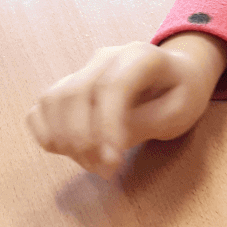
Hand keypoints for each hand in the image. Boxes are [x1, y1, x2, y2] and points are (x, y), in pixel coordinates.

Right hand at [26, 34, 226, 177]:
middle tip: (106, 170)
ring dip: (65, 140)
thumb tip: (106, 144)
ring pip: (54, 99)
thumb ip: (145, 124)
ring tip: (94, 164)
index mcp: (140, 56)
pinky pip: (43, 106)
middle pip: (76, 92)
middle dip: (84, 139)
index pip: (113, 86)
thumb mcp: (179, 112)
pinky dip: (47, 132)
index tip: (113, 161)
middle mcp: (106, 56)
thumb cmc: (182, 93)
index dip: (107, 125)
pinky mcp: (71, 84)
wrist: (178, 74)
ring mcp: (85, 68)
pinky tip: (70, 151)